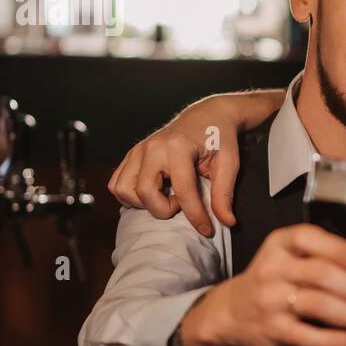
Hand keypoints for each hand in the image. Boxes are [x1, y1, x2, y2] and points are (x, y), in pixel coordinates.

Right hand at [108, 90, 279, 235]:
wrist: (207, 115)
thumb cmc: (219, 138)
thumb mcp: (229, 163)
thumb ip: (224, 193)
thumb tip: (227, 222)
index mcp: (178, 147)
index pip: (182, 191)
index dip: (195, 216)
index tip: (207, 230)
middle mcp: (153, 147)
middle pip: (145, 193)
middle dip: (164, 209)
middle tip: (182, 203)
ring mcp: (139, 150)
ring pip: (123, 189)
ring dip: (143, 203)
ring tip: (166, 196)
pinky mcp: (132, 155)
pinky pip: (117, 183)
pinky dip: (130, 195)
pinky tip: (153, 193)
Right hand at [178, 224, 345, 345]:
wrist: (231, 312)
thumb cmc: (273, 282)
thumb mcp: (288, 258)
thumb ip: (321, 260)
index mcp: (281, 244)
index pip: (311, 238)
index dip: (342, 249)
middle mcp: (273, 268)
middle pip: (321, 274)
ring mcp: (271, 299)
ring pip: (318, 304)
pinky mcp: (273, 329)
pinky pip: (308, 336)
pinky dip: (335, 340)